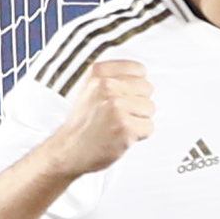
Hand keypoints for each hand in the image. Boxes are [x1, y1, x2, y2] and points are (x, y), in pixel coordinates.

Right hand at [44, 53, 159, 180]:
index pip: (139, 69)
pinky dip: (139, 134)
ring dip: (138, 119)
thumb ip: (114, 77)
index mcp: (98, 73)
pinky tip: (121, 135)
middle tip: (118, 113)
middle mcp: (107, 87)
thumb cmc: (83, 123)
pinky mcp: (125, 127)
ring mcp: (116, 107)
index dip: (135, 85)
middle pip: (147, 88)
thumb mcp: (91, 89)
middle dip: (137, 102)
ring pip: (150, 108)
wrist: (70, 149)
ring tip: (118, 124)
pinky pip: (149, 127)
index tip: (125, 94)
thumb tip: (142, 76)